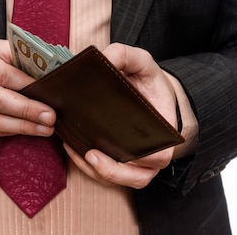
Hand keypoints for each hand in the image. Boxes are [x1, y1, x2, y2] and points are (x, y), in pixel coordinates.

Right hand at [0, 37, 55, 138]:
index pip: (1, 73)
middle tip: (50, 116)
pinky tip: (25, 130)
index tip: (48, 91)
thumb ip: (12, 55)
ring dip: (22, 126)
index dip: (27, 84)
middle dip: (27, 110)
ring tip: (44, 128)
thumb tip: (45, 69)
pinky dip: (8, 131)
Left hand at [65, 43, 178, 188]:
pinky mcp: (119, 163)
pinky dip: (88, 167)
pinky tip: (72, 148)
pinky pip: (106, 175)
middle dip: (112, 170)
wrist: (146, 91)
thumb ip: (125, 55)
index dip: (144, 159)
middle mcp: (153, 153)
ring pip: (119, 180)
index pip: (160, 155)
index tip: (123, 148)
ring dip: (96, 172)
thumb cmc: (147, 81)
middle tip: (90, 154)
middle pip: (137, 176)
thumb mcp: (141, 62)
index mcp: (164, 132)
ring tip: (76, 151)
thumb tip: (104, 58)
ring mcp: (136, 162)